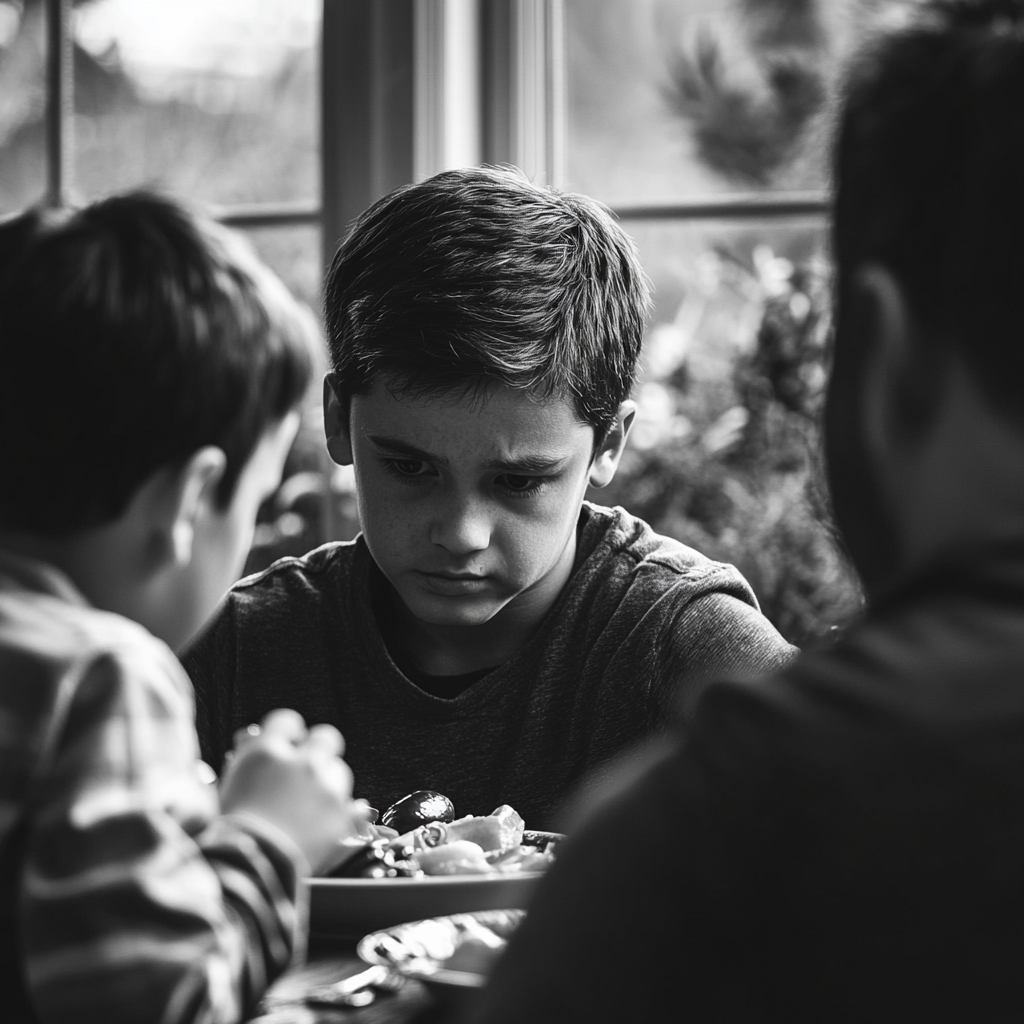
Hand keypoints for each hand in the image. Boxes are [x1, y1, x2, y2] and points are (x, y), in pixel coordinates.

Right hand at [219, 709, 361, 874]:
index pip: (288, 721)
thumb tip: (255, 741)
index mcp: (267, 751)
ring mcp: (326, 787)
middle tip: (308, 769)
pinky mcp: (343, 815)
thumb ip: (250, 759)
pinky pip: (354, 805)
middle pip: (325, 737)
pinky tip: (326, 823)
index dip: (288, 734)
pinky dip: (343, 812)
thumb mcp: (229, 785)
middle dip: (318, 750)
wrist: (250, 871)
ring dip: (329, 783)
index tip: (287, 746)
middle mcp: (301, 761)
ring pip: (339, 770)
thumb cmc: (231, 833)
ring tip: (310, 809)